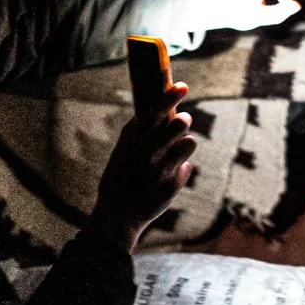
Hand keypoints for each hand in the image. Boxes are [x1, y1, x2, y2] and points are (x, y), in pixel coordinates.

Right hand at [85, 84, 197, 253]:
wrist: (116, 218)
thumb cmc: (119, 180)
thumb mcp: (121, 155)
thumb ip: (138, 135)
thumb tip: (161, 111)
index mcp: (131, 143)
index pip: (154, 113)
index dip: (169, 97)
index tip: (181, 86)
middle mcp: (146, 153)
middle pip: (179, 124)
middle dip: (183, 121)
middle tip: (182, 121)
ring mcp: (161, 169)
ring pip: (189, 142)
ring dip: (185, 144)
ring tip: (175, 151)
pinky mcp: (173, 184)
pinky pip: (186, 166)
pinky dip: (179, 170)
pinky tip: (166, 178)